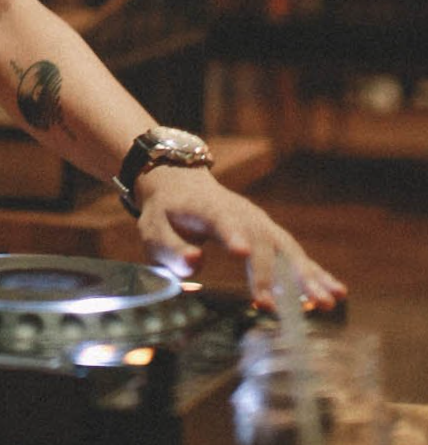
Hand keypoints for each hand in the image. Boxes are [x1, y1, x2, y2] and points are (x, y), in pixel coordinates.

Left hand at [134, 166, 345, 310]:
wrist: (182, 184)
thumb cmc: (166, 212)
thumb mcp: (153, 228)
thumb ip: (171, 248)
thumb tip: (197, 263)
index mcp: (208, 208)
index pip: (221, 219)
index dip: (232, 234)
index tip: (241, 253)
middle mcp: (241, 213)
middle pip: (261, 241)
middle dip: (273, 275)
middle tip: (280, 306)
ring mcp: (260, 223)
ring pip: (287, 249)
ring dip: (305, 277)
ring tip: (324, 303)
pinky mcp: (271, 235)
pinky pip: (296, 255)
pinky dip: (316, 273)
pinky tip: (337, 292)